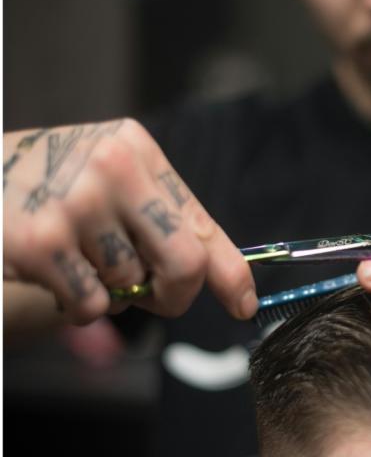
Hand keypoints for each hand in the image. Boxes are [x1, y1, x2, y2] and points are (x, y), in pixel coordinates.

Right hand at [4, 119, 256, 324]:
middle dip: (173, 296)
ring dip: (109, 291)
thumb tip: (228, 281)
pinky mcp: (40, 241)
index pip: (201, 224)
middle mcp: (114, 167)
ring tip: (77, 257)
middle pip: (184, 264)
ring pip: (130, 288)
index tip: (244, 304)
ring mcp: (76, 203)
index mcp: (138, 151)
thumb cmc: (52, 185)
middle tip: (152, 297)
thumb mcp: (114, 181)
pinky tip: (53, 269)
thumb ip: (166, 221)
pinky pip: (90, 305)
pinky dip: (76, 303)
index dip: (230, 273)